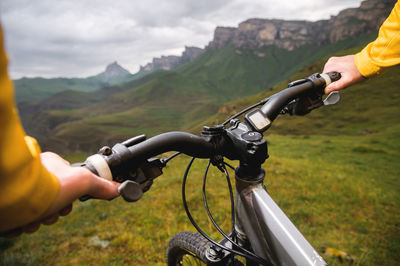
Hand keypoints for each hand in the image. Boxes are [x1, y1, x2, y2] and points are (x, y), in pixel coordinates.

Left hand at [2, 152, 119, 236]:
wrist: (16, 198)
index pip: (68, 182)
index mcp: (52, 165)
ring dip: (41, 219)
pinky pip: (21, 218)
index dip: (71, 197)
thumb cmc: (47, 185)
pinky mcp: (10, 205)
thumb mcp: (82, 182)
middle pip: (54, 200)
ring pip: (38, 211)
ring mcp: (22, 190)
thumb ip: (100, 185)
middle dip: (55, 211)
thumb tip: (118, 188)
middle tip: (55, 210)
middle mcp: (37, 176)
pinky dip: (25, 223)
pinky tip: (24, 220)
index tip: (70, 202)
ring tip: (37, 216)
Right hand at [323, 55, 365, 93]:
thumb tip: (326, 90)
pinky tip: (346, 74)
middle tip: (344, 81)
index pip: (324, 78)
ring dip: (337, 78)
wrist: (368, 63)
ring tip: (346, 77)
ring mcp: (335, 60)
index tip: (338, 84)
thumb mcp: (347, 81)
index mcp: (330, 65)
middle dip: (334, 81)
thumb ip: (336, 86)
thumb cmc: (358, 71)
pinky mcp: (339, 60)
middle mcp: (331, 61)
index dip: (330, 84)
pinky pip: (335, 70)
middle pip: (327, 76)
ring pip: (331, 74)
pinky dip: (339, 74)